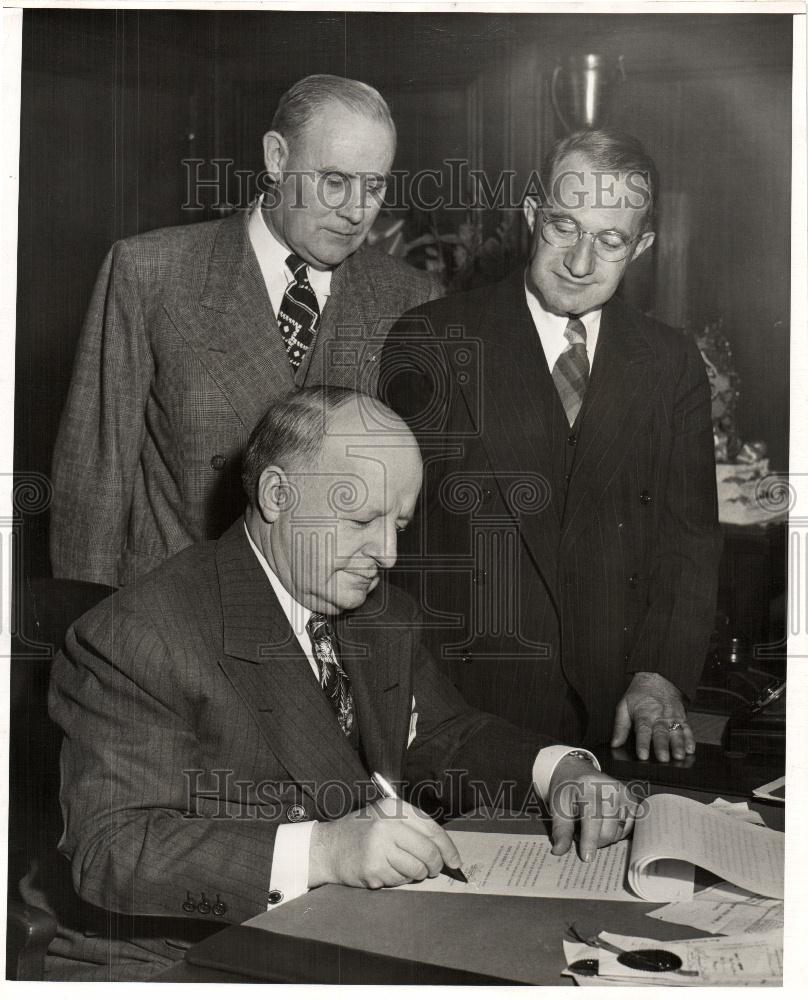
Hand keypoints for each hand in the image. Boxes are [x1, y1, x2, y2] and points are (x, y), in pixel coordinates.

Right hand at [308, 797, 461, 889]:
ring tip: (401, 868)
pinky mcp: (373, 867)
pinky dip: (397, 880)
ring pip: (416, 869)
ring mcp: (380, 845)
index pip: (432, 828)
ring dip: (415, 874)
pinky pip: (399, 880)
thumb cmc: (360, 833)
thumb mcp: (384, 817)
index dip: (448, 848)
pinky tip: (384, 871)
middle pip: (428, 851)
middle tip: (432, 871)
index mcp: (394, 807)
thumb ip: (411, 827)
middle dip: (435, 866)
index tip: (455, 861)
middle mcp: (388, 823)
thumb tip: (443, 849)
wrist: (328, 847)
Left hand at [547, 754, 638, 861]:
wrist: (577, 772)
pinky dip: (617, 832)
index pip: (592, 819)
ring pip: (618, 833)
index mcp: (589, 787)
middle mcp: (610, 788)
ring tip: (592, 825)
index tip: (587, 857)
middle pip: (607, 831)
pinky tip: (606, 823)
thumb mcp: (558, 807)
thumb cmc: (567, 790)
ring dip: (605, 837)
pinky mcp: (633, 800)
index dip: (589, 840)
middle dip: (594, 840)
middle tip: (581, 832)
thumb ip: (561, 830)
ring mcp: (624, 793)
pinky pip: (628, 829)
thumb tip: (559, 851)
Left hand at [610, 671, 695, 761]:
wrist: (657, 679)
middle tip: (663, 759)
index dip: (642, 744)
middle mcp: (659, 717)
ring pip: (676, 733)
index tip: (643, 756)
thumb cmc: (639, 694)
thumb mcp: (624, 706)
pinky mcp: (681, 718)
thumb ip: (620, 727)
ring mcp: (672, 718)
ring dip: (678, 745)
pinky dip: (690, 740)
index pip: (642, 731)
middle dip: (662, 747)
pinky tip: (690, 749)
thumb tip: (615, 743)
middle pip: (661, 733)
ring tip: (679, 756)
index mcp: (644, 714)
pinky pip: (687, 729)